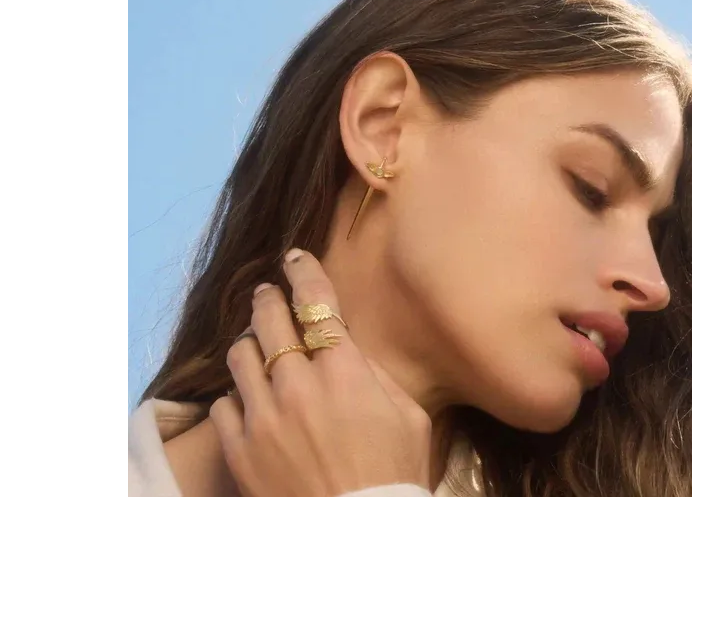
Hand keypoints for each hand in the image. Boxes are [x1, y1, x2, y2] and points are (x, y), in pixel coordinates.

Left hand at [208, 249, 432, 495]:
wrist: (362, 536)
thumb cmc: (395, 476)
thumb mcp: (409, 417)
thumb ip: (376, 375)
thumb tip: (350, 353)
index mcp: (345, 372)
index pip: (317, 302)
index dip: (304, 271)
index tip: (294, 257)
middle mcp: (299, 386)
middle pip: (269, 318)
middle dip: (268, 298)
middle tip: (268, 294)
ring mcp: (264, 417)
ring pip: (239, 354)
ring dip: (250, 342)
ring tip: (258, 345)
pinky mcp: (241, 449)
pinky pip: (223, 404)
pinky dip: (237, 395)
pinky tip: (251, 400)